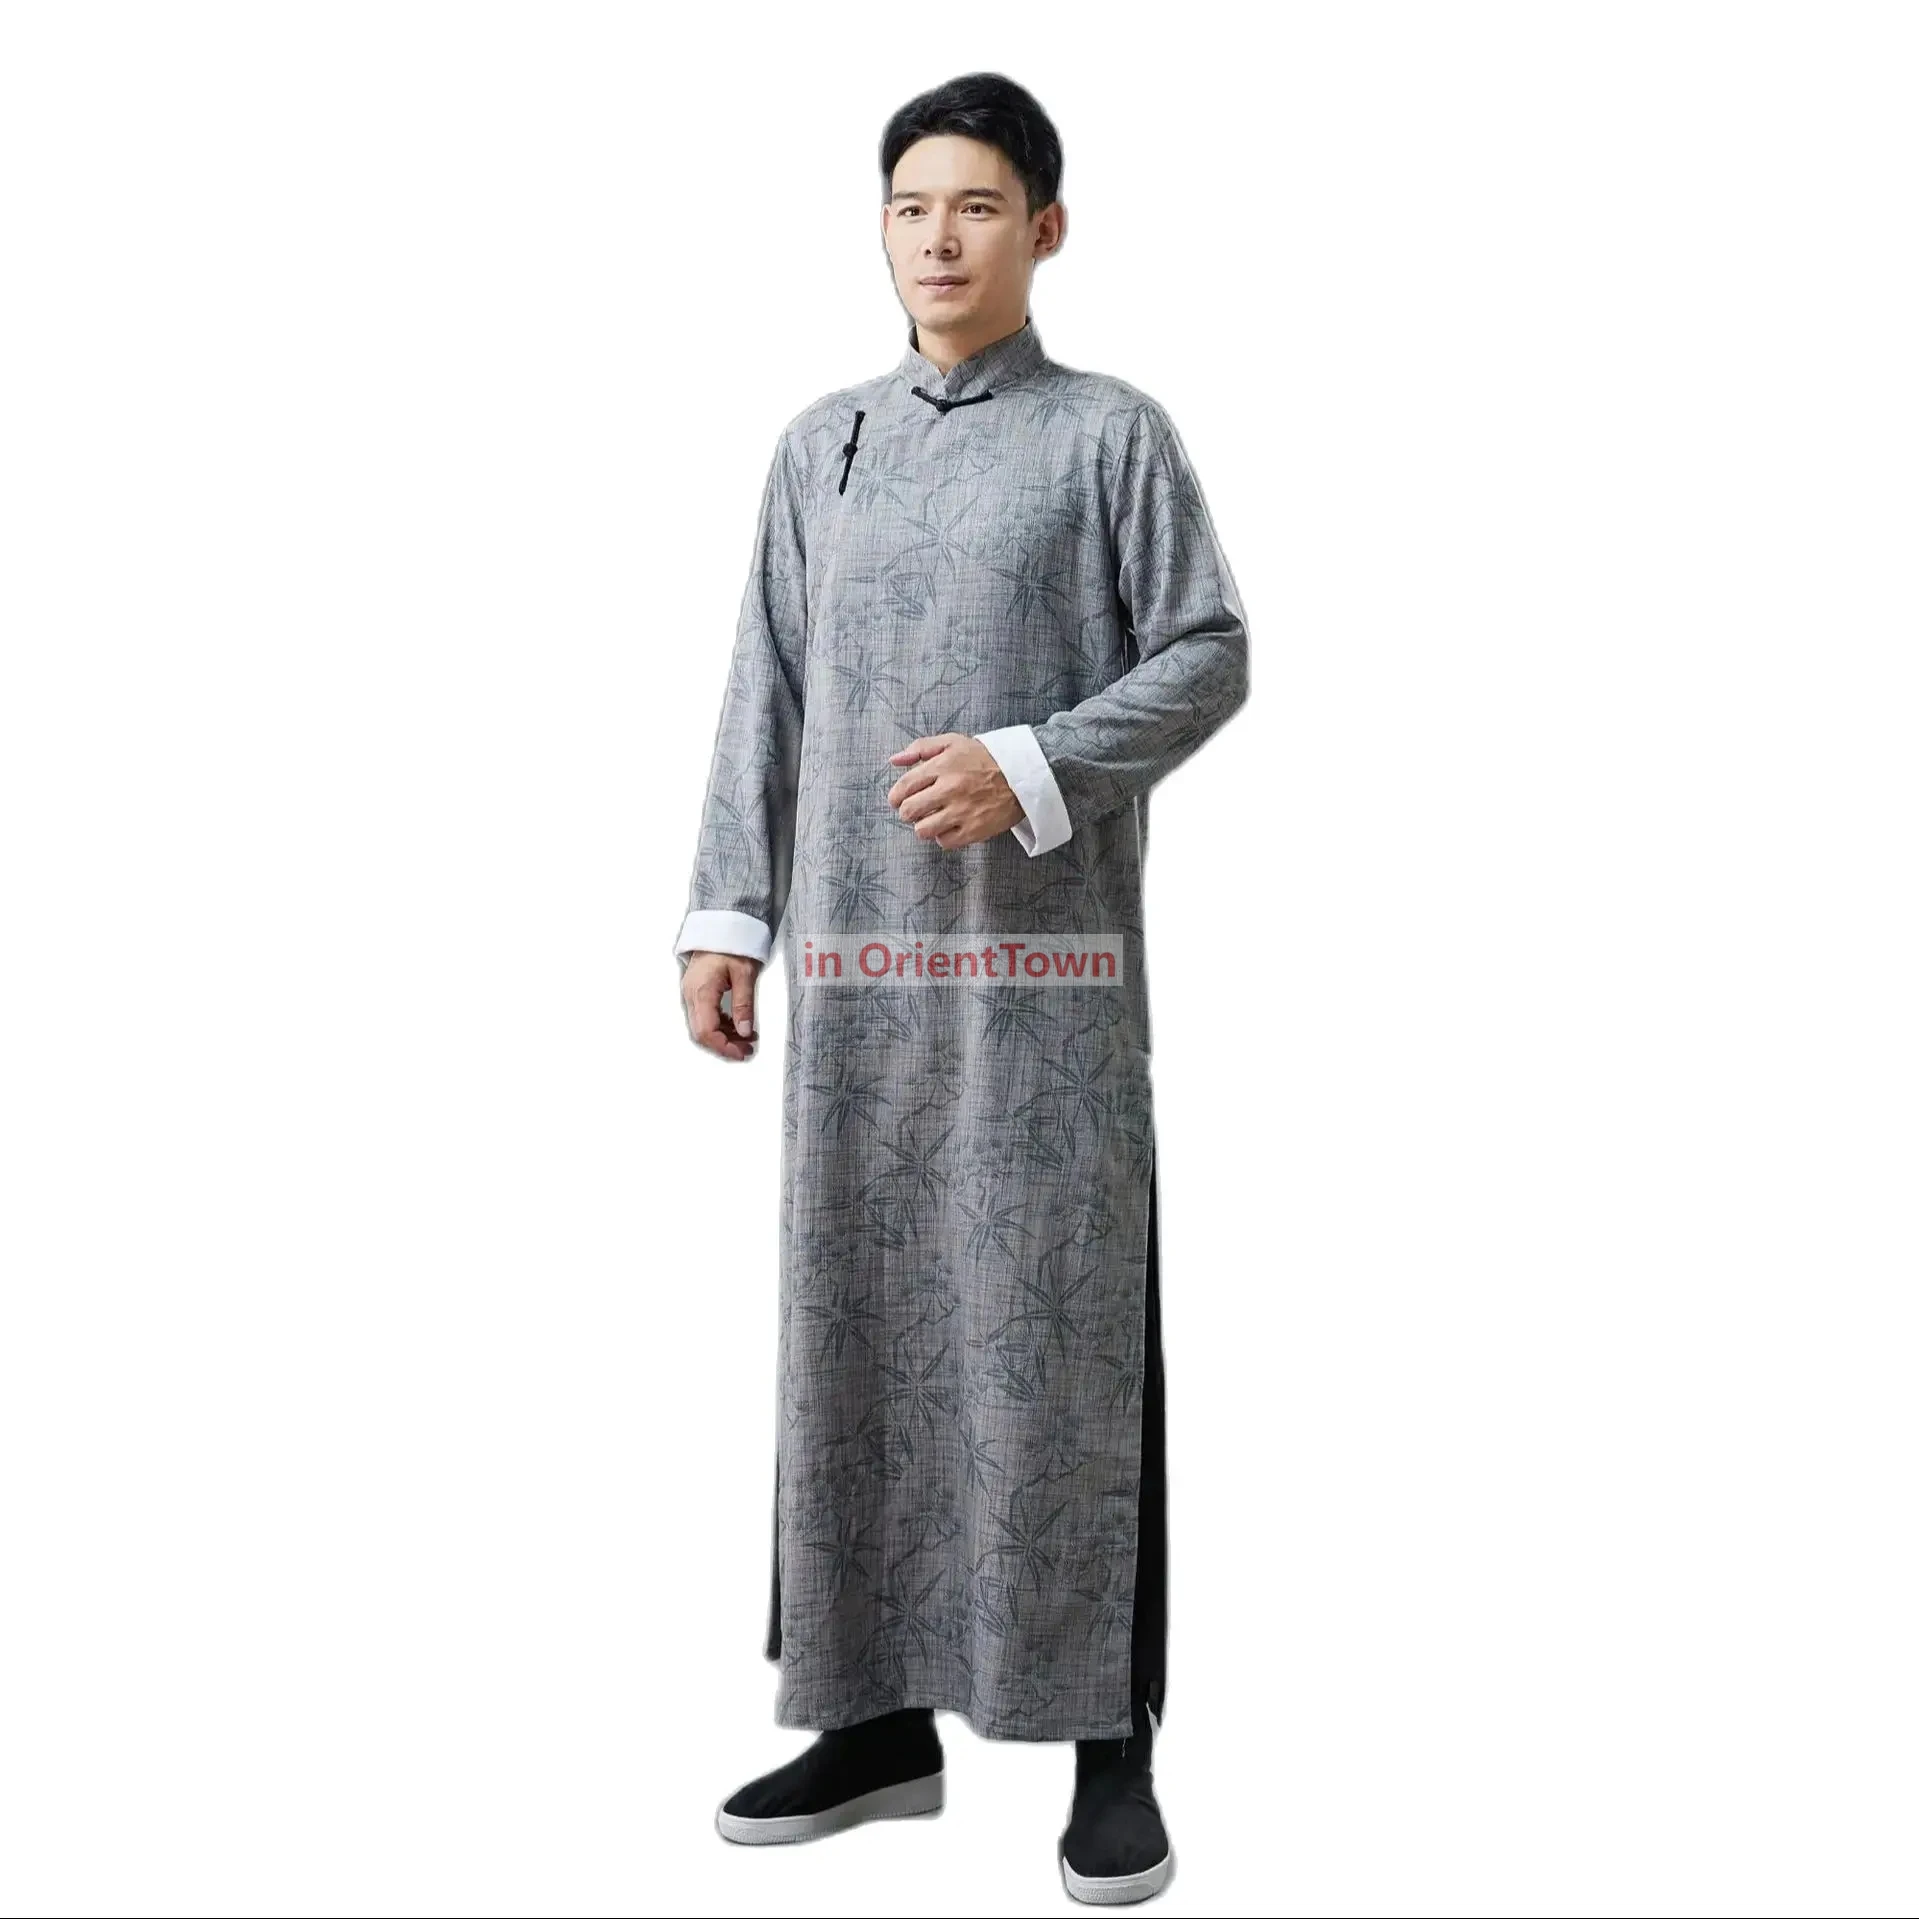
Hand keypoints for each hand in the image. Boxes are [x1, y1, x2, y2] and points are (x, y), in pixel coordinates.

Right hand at [681, 950, 760, 1060]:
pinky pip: (704, 1016)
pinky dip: (720, 1025)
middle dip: (724, 1045)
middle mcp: (691, 995)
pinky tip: (737, 1026)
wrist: (721, 925)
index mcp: (701, 991)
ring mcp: (692, 993)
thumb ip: (744, 1004)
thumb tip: (745, 1031)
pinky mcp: (697, 991)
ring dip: (723, 1036)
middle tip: (747, 1049)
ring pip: (702, 1026)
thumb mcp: (744, 974)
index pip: (706, 1031)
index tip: (742, 1053)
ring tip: (747, 1039)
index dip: (723, 1047)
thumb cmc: (732, 943)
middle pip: (701, 1032)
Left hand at [886, 734, 1023, 849]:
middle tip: (916, 810)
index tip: (896, 800)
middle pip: (909, 811)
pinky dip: (942, 837)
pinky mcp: (974, 830)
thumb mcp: (953, 742)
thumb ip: (921, 748)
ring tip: (932, 819)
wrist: (1022, 776)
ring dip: (923, 826)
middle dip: (907, 812)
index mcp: (942, 766)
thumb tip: (894, 760)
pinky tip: (949, 826)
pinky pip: (944, 842)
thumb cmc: (985, 758)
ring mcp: (962, 811)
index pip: (904, 786)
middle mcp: (950, 789)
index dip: (895, 797)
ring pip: (923, 830)